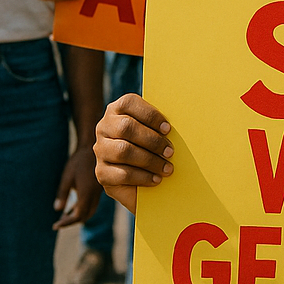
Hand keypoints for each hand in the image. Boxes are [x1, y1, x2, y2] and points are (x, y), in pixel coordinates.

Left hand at [53, 146, 101, 228]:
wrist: (93, 147)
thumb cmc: (78, 161)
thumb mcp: (67, 177)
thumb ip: (63, 194)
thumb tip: (58, 209)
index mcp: (87, 193)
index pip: (78, 215)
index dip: (67, 223)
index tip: (55, 226)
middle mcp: (95, 194)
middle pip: (86, 215)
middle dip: (73, 221)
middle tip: (60, 222)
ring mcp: (99, 190)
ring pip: (91, 210)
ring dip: (80, 215)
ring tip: (66, 215)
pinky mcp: (100, 187)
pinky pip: (93, 203)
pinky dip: (84, 208)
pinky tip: (74, 205)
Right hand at [94, 94, 173, 213]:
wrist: (140, 174)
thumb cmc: (153, 142)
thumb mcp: (156, 128)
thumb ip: (160, 123)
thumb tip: (183, 117)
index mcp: (117, 109)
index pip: (128, 103)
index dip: (150, 115)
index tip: (168, 129)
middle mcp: (104, 127)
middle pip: (126, 128)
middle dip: (152, 140)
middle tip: (170, 151)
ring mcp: (100, 150)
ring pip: (123, 151)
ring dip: (150, 160)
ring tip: (167, 168)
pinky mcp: (101, 172)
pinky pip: (122, 174)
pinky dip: (143, 177)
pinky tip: (156, 180)